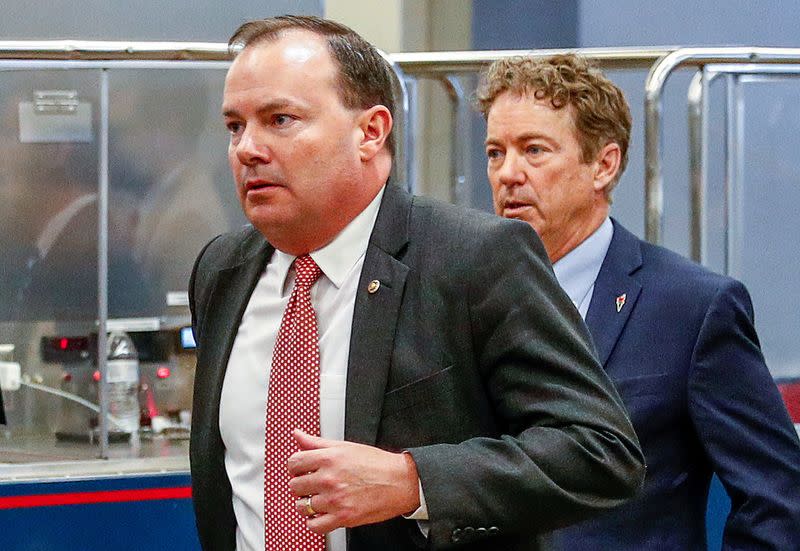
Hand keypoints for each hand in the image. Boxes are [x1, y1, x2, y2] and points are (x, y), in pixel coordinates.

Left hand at [287, 430, 420, 533]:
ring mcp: (335, 500)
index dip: (297, 466)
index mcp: (329, 458)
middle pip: (295, 485)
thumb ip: (317, 442)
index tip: (303, 469)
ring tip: (320, 498)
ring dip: (308, 503)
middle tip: (315, 483)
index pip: (294, 463)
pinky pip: (313, 525)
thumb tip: (298, 435)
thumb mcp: (345, 446)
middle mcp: (330, 479)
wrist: (401, 482)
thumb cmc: (377, 463)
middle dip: (303, 484)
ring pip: (302, 506)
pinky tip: (322, 513)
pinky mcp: (343, 517)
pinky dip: (314, 521)